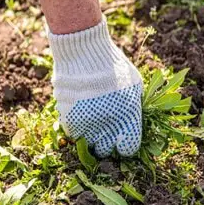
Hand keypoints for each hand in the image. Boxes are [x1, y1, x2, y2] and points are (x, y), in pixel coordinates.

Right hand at [49, 18, 142, 156]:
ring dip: (91, 135)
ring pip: (88, 144)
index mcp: (128, 118)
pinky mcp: (69, 120)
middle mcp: (107, 126)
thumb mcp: (134, 84)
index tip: (124, 137)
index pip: (129, 149)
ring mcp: (86, 124)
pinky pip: (74, 134)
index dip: (126, 144)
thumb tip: (133, 119)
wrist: (84, 53)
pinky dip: (78, 127)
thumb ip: (135, 105)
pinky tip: (82, 113)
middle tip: (107, 130)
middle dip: (108, 143)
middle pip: (106, 151)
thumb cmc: (114, 66)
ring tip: (93, 119)